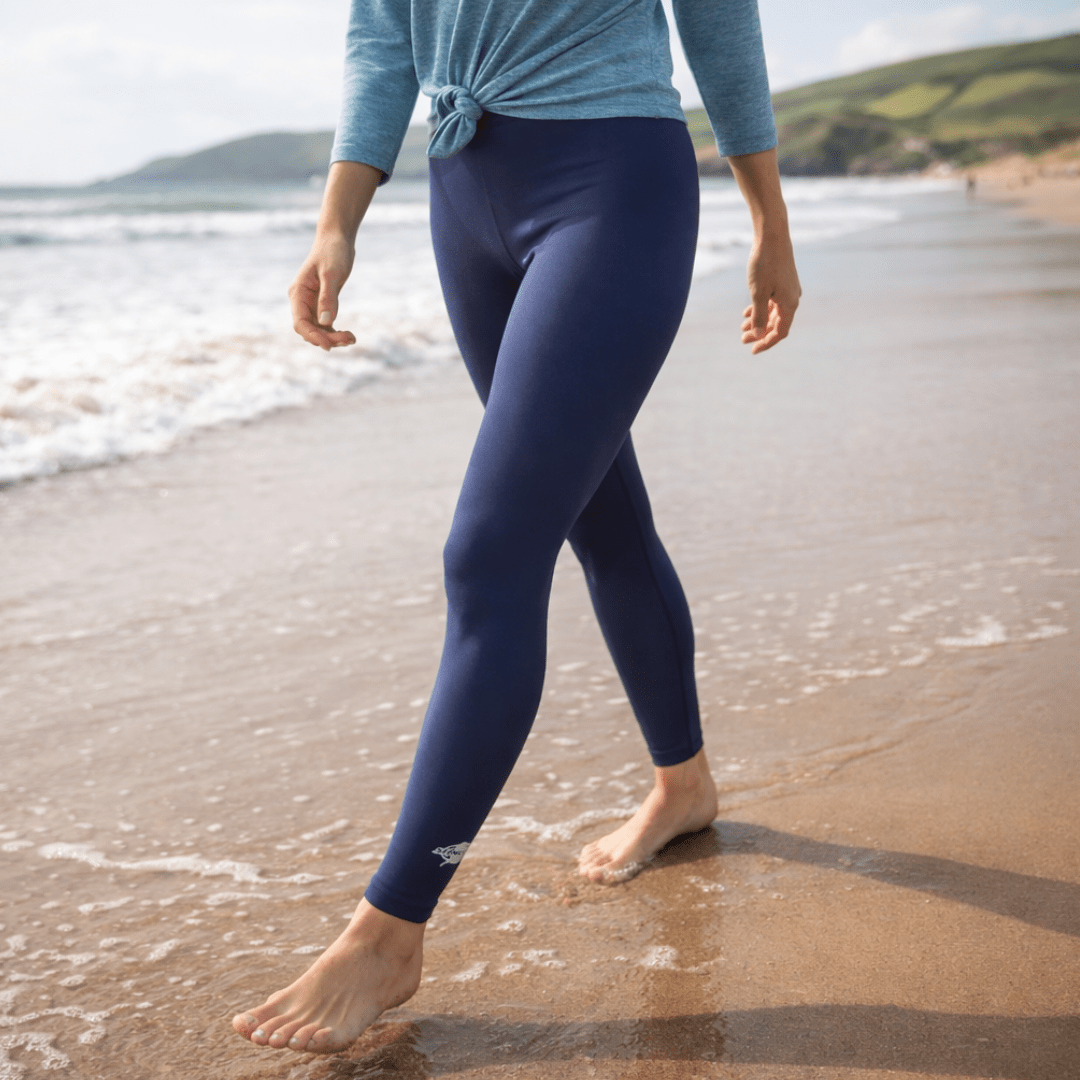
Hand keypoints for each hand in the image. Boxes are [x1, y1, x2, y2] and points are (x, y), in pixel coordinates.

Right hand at [288, 160, 381, 350]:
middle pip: (309, 329)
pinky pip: (325, 325)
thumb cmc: (333, 252)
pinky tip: (349, 335)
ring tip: (352, 338)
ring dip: (333, 338)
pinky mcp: (322, 304)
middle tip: (349, 339)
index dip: (313, 336)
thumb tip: (325, 323)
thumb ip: (328, 298)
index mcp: (298, 293)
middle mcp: (301, 301)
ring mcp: (311, 304)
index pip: (300, 322)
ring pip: (318, 330)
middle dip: (327, 338)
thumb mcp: (331, 274)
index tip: (329, 346)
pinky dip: (335, 332)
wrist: (337, 238)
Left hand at [726, 147, 801, 354]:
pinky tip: (747, 312)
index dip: (766, 343)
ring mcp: (788, 289)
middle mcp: (792, 298)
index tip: (751, 350)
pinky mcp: (783, 280)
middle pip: (776, 323)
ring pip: (773, 312)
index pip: (780, 332)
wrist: (772, 236)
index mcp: (790, 304)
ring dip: (759, 321)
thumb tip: (759, 335)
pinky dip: (761, 308)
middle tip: (742, 339)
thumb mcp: (758, 294)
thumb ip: (759, 316)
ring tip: (743, 327)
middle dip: (759, 333)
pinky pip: (773, 300)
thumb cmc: (764, 265)